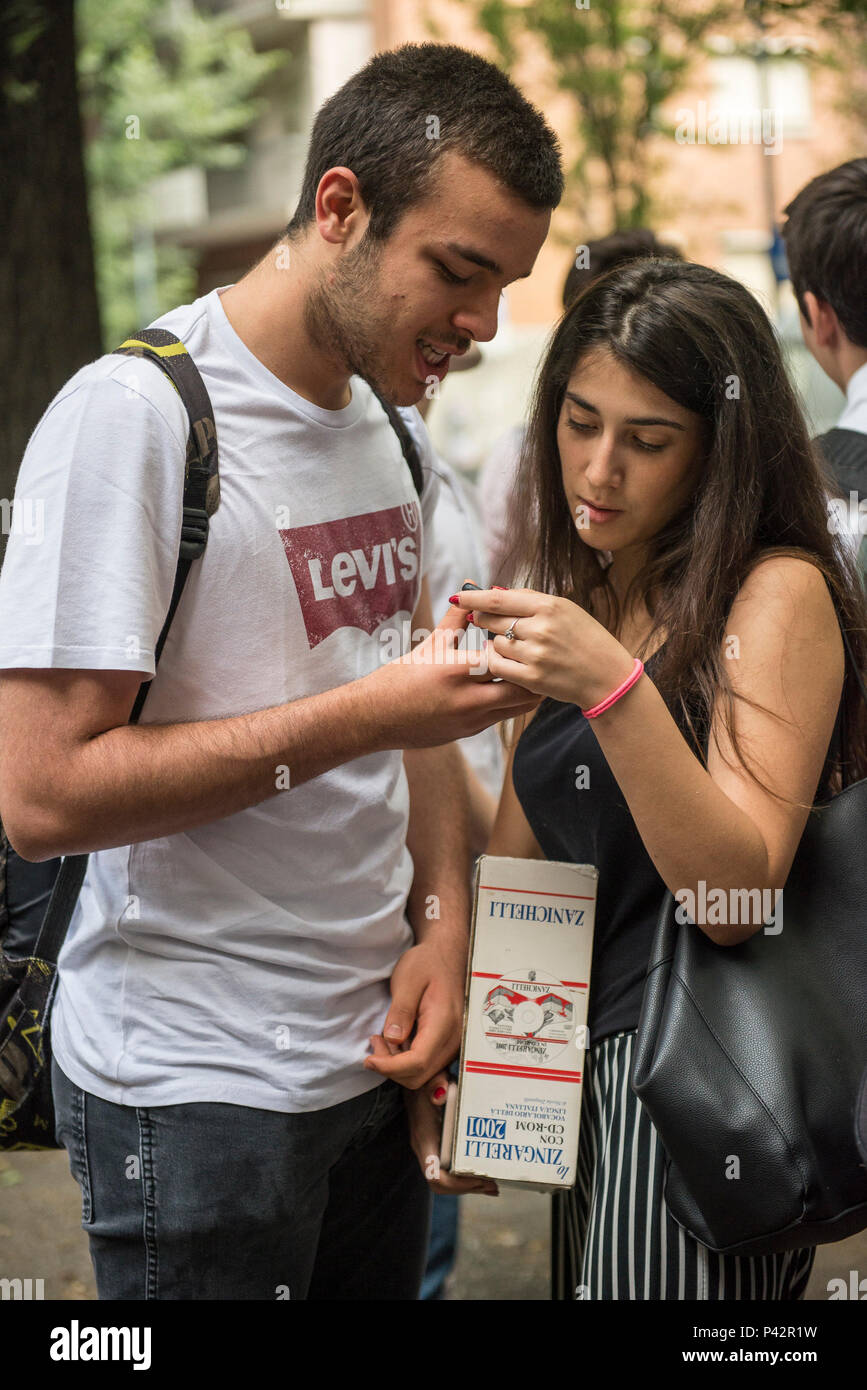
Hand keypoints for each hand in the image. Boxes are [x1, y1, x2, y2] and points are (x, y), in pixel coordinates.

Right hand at [362, 595, 540, 748]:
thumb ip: (455, 619)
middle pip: (522, 687)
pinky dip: (510, 702)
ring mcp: (471, 720)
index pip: (504, 656)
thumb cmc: (399, 677)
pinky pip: (502, 717)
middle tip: (535, 655)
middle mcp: (467, 699)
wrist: (375, 717)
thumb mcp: (429, 644)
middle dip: (531, 670)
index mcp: (456, 670)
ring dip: (526, 689)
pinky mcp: (470, 733)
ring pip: (518, 706)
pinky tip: (508, 687)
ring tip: (527, 670)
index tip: (520, 633)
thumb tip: (470, 591)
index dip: (516, 644)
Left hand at [364, 936, 465, 1088]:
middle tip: (375, 1042)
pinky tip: (395, 1041)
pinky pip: (425, 1065)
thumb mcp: (407, 979)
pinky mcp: (446, 1044)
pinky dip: (405, 1061)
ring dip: (397, 1065)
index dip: (390, 1067)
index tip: (369, 1059)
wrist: (446, 955)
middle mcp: (453, 1039)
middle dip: (391, 1067)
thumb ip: (400, 1011)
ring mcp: (452, 1043)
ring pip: (422, 1074)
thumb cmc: (427, 963)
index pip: (418, 1062)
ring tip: (381, 1039)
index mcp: (443, 1022)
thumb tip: (393, 1039)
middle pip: (420, 1075)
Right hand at [405, 1072, 498, 1196]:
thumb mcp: (430, 1077)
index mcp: (424, 1137)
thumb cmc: (424, 1080)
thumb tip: (440, 1094)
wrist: (415, 1081)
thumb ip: (436, 1083)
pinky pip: (449, 1170)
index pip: (434, 1175)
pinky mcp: (438, 1147)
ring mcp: (431, 1149)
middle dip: (467, 1187)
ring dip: (468, 1185)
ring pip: (446, 1180)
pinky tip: (483, 1175)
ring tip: (493, 1185)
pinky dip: (465, 1176)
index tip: (479, 1178)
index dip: (456, 1183)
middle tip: (493, 1185)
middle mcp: (426, 1148)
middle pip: (442, 1184)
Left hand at [449, 586, 634, 708]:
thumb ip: (529, 599)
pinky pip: (498, 666)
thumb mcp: (564, 609)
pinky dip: (496, 661)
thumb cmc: (584, 638)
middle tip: (481, 620)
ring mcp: (536, 655)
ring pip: (495, 643)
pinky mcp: (532, 678)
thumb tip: (492, 591)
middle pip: (492, 620)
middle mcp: (541, 629)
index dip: (474, 597)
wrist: (606, 675)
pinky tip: (506, 658)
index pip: (499, 599)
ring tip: (515, 644)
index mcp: (549, 606)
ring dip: (496, 643)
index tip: (458, 596)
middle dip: (482, 619)